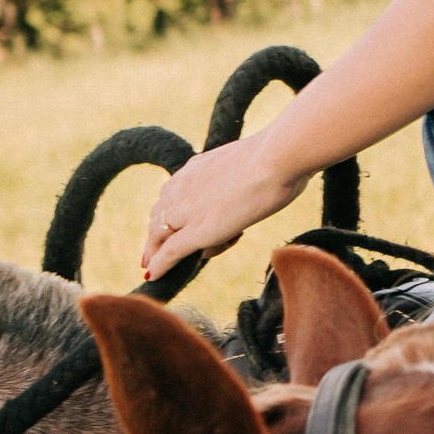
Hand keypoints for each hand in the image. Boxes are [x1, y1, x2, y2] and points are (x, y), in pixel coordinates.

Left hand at [138, 136, 305, 282]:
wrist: (278, 159)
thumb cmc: (280, 157)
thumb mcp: (252, 164)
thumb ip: (245, 176)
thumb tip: (259, 187)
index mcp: (195, 168)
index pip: (172, 194)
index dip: (166, 213)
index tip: (167, 223)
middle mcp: (183, 186)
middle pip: (160, 216)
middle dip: (155, 236)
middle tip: (152, 252)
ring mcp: (188, 209)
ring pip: (163, 235)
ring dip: (157, 251)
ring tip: (153, 266)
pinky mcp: (197, 230)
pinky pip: (170, 252)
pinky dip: (159, 265)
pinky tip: (152, 276)